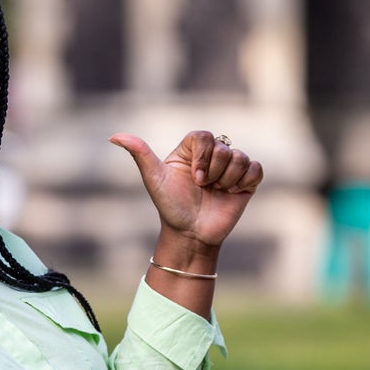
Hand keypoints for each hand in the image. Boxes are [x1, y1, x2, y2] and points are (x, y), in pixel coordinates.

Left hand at [109, 131, 262, 248]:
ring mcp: (230, 168)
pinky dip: (244, 182)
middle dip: (213, 172)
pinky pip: (256, 169)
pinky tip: (231, 193)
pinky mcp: (246, 181)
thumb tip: (113, 136)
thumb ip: (139, 153)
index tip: (194, 178)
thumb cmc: (170, 206)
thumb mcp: (153, 178)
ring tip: (216, 192)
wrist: (191, 233)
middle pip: (224, 147)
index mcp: (190, 150)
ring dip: (227, 180)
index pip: (204, 136)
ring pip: (240, 158)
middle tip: (203, 188)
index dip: (202, 157)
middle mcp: (211, 156)